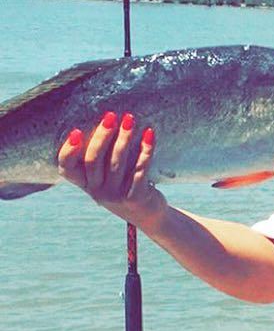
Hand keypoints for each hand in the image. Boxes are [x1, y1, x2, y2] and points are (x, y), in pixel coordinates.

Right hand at [57, 111, 165, 228]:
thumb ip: (100, 156)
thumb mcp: (107, 176)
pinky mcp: (135, 198)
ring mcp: (116, 196)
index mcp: (85, 183)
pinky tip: (149, 133)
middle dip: (102, 135)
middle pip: (93, 160)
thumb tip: (105, 118)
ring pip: (117, 162)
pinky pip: (140, 169)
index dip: (68, 150)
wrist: (148, 215)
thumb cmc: (125, 186)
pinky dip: (146, 150)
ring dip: (124, 137)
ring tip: (130, 119)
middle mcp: (97, 191)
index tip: (76, 131)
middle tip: (111, 115)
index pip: (66, 168)